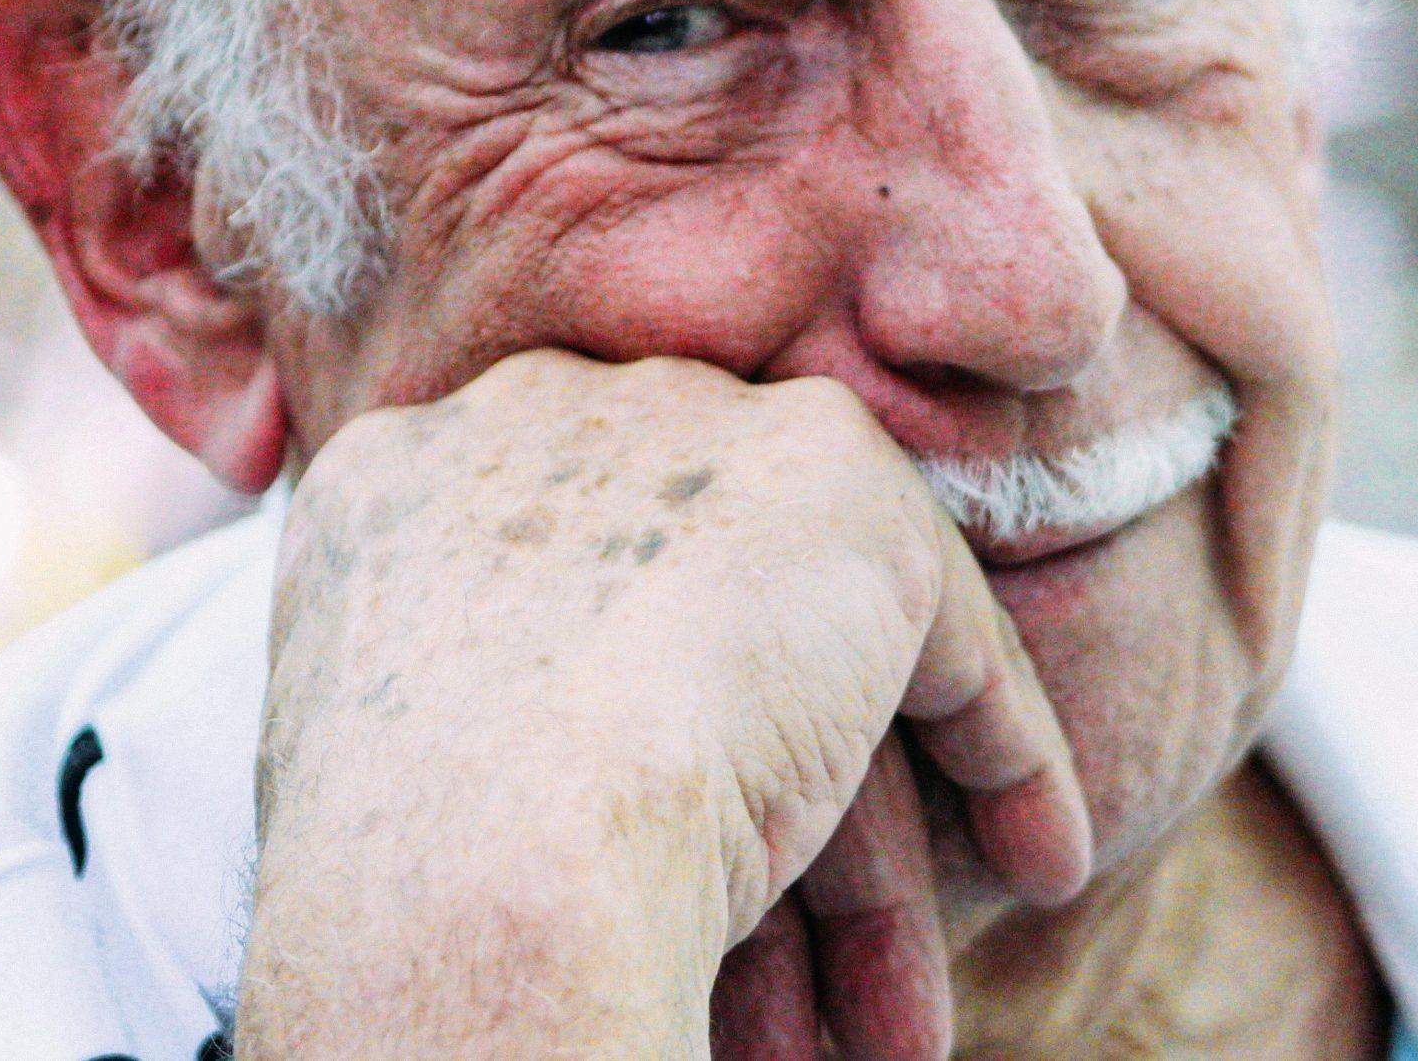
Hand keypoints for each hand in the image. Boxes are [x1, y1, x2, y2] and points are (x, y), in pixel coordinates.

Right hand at [231, 350, 1090, 1058]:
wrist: (481, 856)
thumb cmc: (402, 880)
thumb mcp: (379, 754)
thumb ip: (457, 695)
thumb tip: (516, 768)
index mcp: (402, 478)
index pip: (543, 567)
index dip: (604, 699)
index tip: (627, 823)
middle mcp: (543, 415)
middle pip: (688, 598)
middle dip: (743, 767)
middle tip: (772, 928)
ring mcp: (697, 433)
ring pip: (818, 643)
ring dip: (873, 837)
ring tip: (895, 1007)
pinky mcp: (845, 490)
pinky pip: (950, 640)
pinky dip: (1005, 758)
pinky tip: (1037, 863)